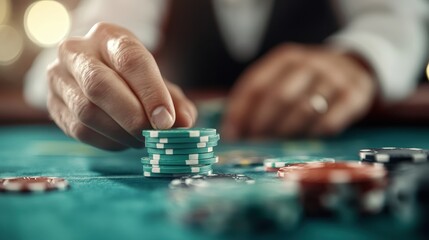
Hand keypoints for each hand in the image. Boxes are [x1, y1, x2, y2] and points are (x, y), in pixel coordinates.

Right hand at [47, 23, 196, 149]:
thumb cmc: (131, 78)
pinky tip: (124, 141)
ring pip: (87, 111)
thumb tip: (185, 123)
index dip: (151, 92)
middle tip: (154, 135)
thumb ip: (174, 101)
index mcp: (109, 37)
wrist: (93, 73)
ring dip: (121, 133)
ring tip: (142, 140)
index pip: (130, 60)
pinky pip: (79, 130)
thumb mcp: (156, 80)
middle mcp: (77, 51)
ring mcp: (58, 77)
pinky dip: (108, 141)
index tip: (167, 121)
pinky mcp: (53, 104)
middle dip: (132, 117)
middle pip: (100, 85)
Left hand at [222, 44, 376, 139]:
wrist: (352, 67)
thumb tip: (232, 133)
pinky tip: (303, 142)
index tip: (232, 135)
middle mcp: (310, 62)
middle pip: (279, 96)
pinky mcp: (355, 94)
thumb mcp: (281, 78)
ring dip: (285, 133)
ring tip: (274, 147)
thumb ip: (257, 100)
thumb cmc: (305, 81)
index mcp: (285, 58)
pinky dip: (311, 135)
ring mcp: (335, 77)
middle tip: (253, 144)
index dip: (241, 112)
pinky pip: (329, 122)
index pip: (256, 85)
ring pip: (304, 110)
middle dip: (262, 124)